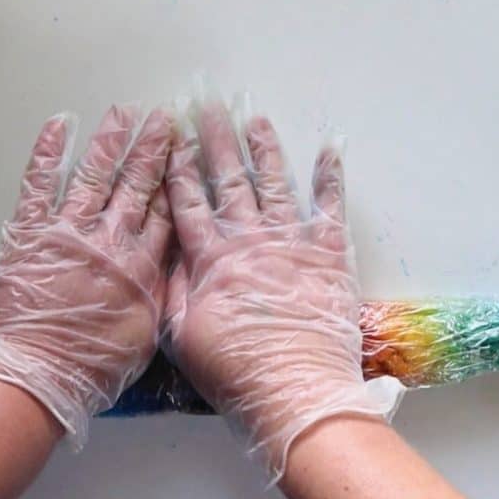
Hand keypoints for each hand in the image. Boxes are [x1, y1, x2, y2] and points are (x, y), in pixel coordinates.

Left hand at [0, 105, 173, 448]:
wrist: (35, 374)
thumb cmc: (91, 367)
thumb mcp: (144, 336)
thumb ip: (158, 292)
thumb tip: (171, 264)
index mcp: (140, 267)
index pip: (165, 212)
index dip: (177, 178)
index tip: (187, 152)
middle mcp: (110, 240)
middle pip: (136, 185)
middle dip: (152, 148)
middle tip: (164, 117)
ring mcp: (68, 231)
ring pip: (95, 175)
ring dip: (111, 140)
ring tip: (125, 111)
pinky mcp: (29, 231)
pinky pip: (40, 183)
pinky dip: (50, 152)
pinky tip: (60, 124)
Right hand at [162, 98, 402, 480]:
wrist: (295, 392)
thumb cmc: (234, 373)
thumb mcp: (181, 337)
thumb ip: (173, 289)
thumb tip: (168, 251)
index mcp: (211, 260)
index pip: (188, 203)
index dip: (176, 168)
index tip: (170, 138)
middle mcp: (249, 240)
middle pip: (227, 181)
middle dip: (215, 141)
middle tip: (206, 106)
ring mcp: (291, 243)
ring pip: (274, 184)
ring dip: (263, 149)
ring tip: (254, 118)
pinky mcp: (328, 255)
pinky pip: (329, 207)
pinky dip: (330, 177)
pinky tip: (330, 148)